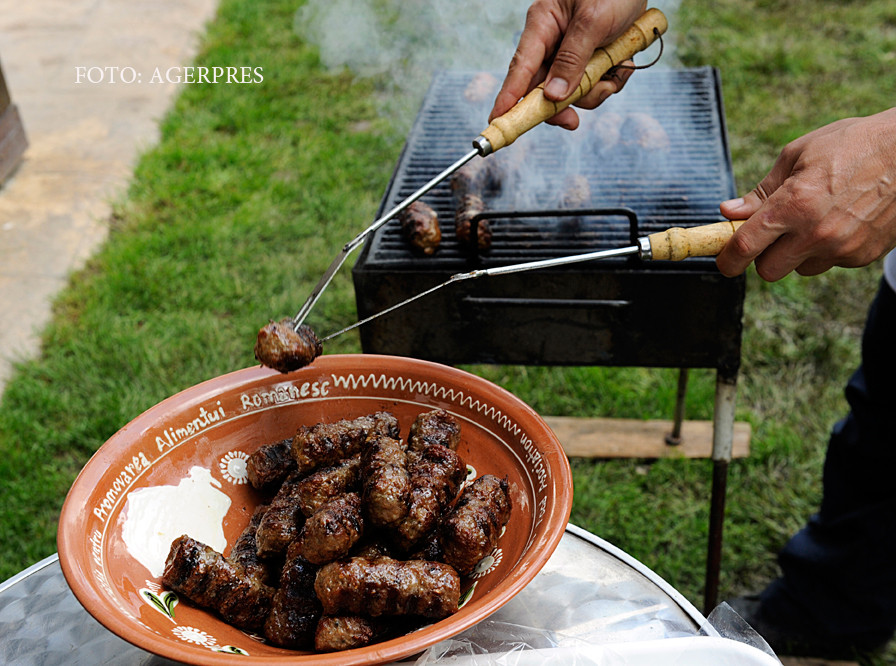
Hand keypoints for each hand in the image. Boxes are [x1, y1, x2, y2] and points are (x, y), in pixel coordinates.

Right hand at [490, 0, 646, 129]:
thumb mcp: (593, 20)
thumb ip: (572, 59)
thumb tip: (553, 95)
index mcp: (543, 24)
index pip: (520, 68)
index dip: (508, 97)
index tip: (497, 121)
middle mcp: (554, 41)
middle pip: (544, 88)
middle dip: (563, 104)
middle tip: (572, 122)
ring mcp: (573, 52)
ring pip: (572, 91)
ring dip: (596, 89)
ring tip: (618, 68)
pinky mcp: (592, 57)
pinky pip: (594, 84)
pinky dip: (611, 80)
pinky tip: (624, 63)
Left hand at [717, 108, 895, 280]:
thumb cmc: (852, 144)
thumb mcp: (799, 155)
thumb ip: (761, 191)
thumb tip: (729, 212)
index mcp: (793, 204)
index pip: (746, 246)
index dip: (728, 259)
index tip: (724, 262)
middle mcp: (816, 233)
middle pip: (768, 270)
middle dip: (763, 257)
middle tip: (772, 235)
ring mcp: (842, 249)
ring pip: (800, 269)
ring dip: (798, 252)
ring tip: (816, 218)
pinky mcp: (862, 257)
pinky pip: (830, 263)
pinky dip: (828, 249)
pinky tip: (842, 220)